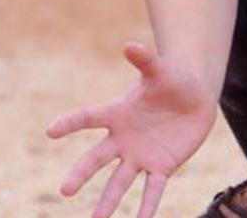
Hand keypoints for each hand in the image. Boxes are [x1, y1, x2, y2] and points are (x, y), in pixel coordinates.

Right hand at [46, 42, 217, 217]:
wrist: (196, 98)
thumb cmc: (173, 81)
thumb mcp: (161, 70)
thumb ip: (145, 60)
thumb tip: (131, 45)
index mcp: (117, 113)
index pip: (88, 118)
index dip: (71, 123)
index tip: (51, 130)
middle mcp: (123, 139)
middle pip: (97, 158)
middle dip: (81, 173)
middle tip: (65, 190)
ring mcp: (140, 155)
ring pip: (119, 181)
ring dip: (108, 202)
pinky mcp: (161, 166)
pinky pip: (152, 190)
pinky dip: (146, 207)